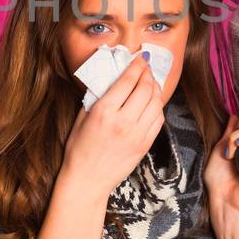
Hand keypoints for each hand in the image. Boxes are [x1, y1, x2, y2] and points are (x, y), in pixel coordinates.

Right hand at [58, 53, 166, 201]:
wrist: (87, 181)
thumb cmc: (79, 150)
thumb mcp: (81, 118)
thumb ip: (96, 98)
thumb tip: (111, 80)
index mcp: (104, 112)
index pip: (127, 81)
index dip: (136, 66)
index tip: (140, 58)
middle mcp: (123, 121)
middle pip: (145, 89)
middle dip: (147, 74)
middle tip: (146, 68)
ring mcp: (137, 134)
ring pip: (156, 102)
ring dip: (155, 88)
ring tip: (150, 82)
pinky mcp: (145, 145)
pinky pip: (158, 119)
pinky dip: (158, 106)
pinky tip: (152, 102)